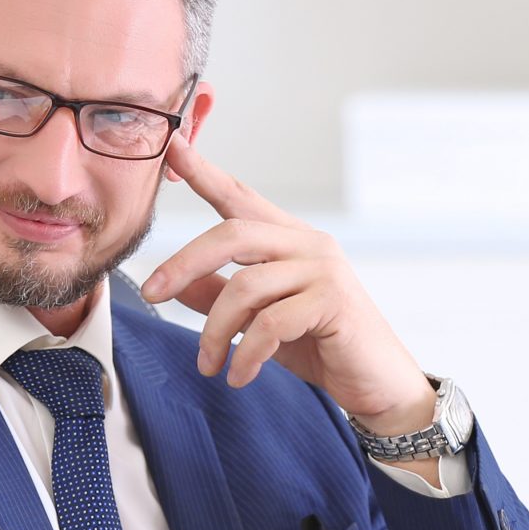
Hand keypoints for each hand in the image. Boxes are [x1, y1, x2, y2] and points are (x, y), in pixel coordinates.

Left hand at [139, 137, 437, 435]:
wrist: (376, 383)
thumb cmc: (321, 345)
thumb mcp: (259, 320)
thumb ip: (220, 297)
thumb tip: (175, 285)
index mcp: (289, 239)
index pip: (239, 197)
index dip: (204, 172)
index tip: (172, 146)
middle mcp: (308, 243)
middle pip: (231, 234)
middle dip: (183, 263)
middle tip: (151, 293)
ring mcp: (323, 270)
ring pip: (245, 286)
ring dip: (215, 331)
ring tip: (208, 364)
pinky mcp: (333, 302)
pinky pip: (270, 323)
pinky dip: (246, 354)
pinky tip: (239, 375)